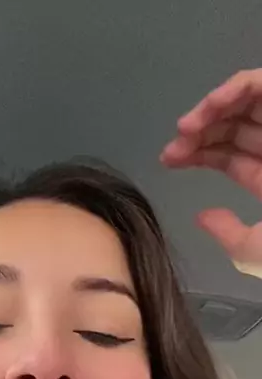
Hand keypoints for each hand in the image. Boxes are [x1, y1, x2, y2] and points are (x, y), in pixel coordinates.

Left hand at [160, 69, 261, 272]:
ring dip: (211, 108)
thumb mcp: (257, 251)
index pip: (230, 157)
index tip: (169, 158)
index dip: (198, 154)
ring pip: (245, 102)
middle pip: (233, 127)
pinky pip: (261, 83)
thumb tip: (203, 218)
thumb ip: (230, 236)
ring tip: (187, 127)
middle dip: (199, 131)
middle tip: (175, 144)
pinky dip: (235, 88)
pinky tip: (211, 106)